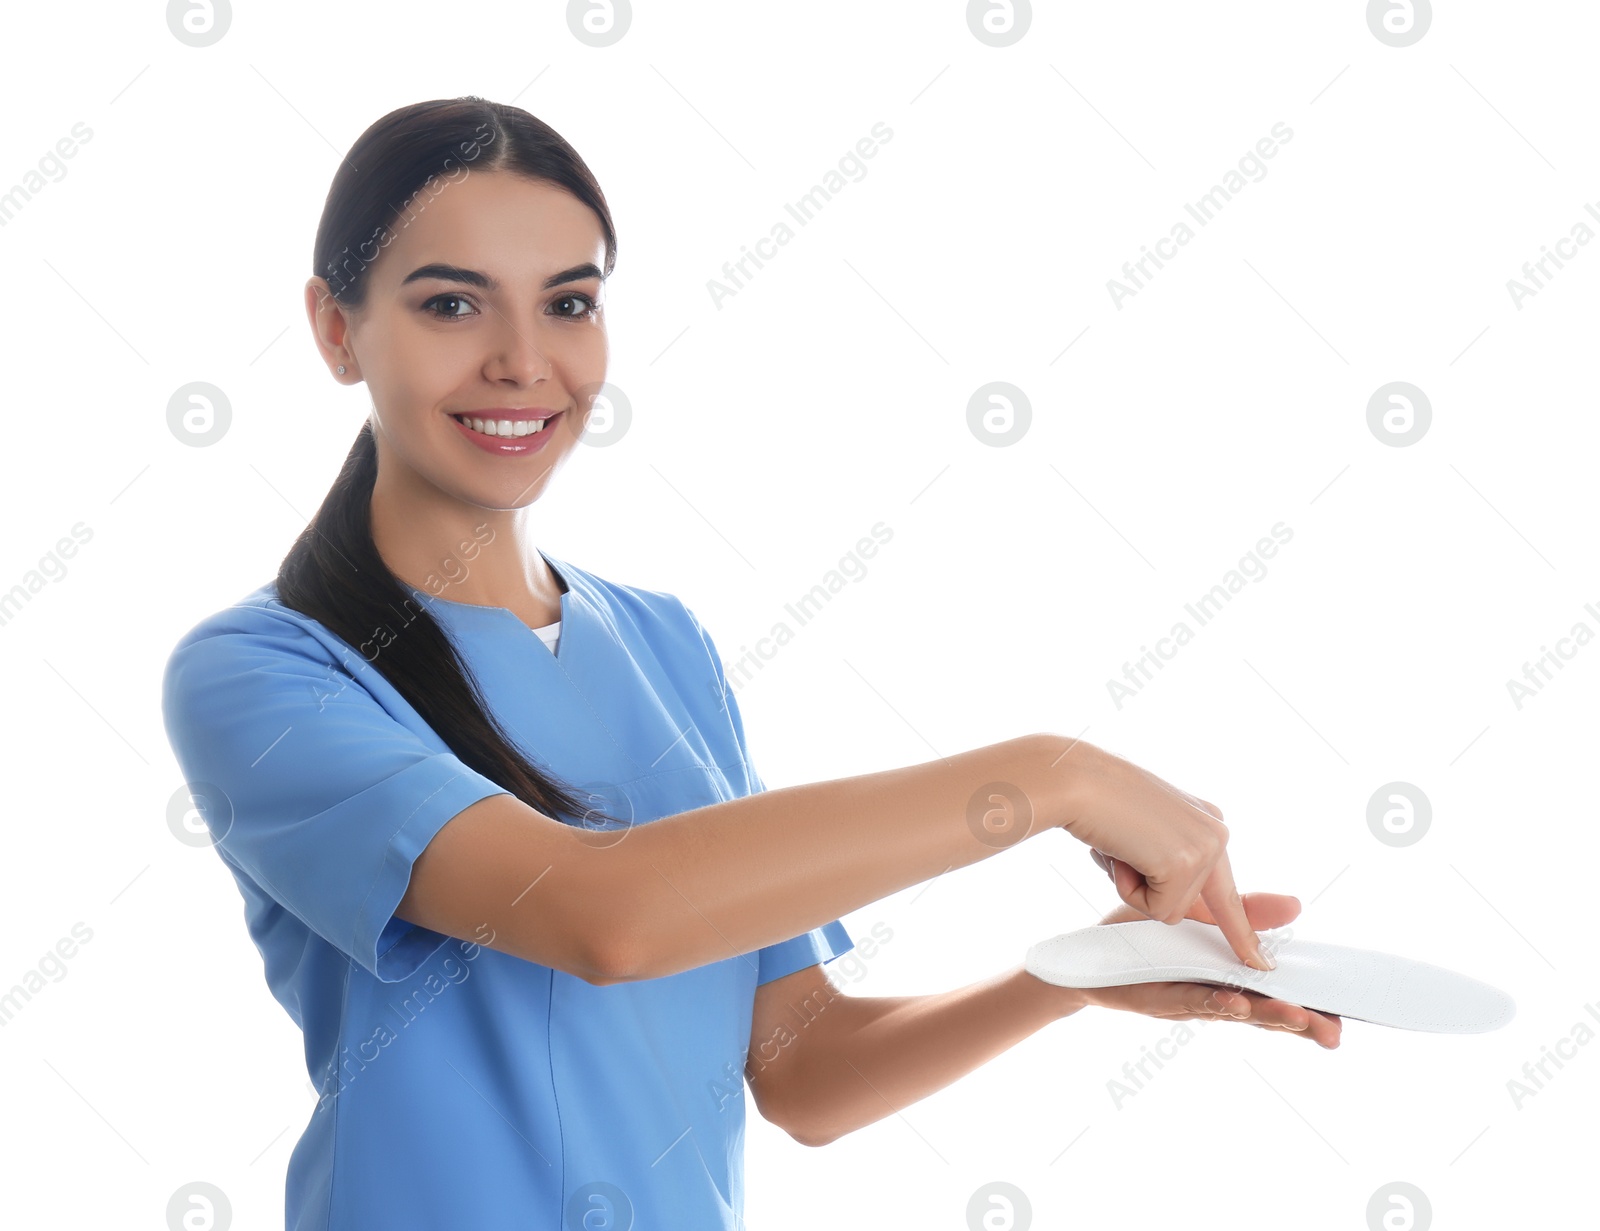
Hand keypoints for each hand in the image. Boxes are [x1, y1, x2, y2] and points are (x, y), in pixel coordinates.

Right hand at [1054, 738, 1270, 969]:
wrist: (1074, 779)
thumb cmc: (1093, 801)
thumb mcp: (1142, 832)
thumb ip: (1168, 860)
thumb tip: (1184, 906)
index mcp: (1207, 820)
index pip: (1225, 885)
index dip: (1240, 927)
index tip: (1259, 959)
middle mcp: (1216, 832)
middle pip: (1190, 901)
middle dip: (1155, 896)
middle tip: (1129, 862)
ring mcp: (1205, 848)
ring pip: (1171, 910)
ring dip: (1134, 888)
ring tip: (1118, 847)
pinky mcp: (1185, 864)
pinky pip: (1156, 911)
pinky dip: (1128, 891)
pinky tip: (1119, 852)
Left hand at [1080, 889, 1342, 1048]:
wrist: (1087, 955)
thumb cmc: (1143, 939)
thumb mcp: (1200, 916)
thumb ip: (1246, 913)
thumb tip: (1298, 905)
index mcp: (1229, 975)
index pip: (1278, 994)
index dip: (1312, 1004)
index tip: (1348, 1012)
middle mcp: (1214, 992)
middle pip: (1264, 1012)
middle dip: (1300, 1022)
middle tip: (1336, 1031)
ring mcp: (1187, 999)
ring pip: (1234, 1012)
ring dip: (1266, 1017)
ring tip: (1298, 1019)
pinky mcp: (1157, 999)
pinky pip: (1190, 1002)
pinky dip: (1214, 1004)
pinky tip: (1236, 1005)